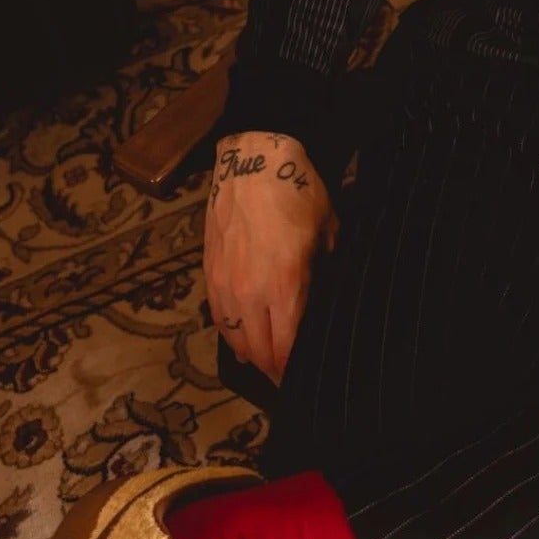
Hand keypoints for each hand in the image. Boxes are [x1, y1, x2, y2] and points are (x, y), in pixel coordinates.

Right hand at [204, 131, 338, 387]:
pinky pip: (219, 317)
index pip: (285, 348)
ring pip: (234, 338)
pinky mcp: (209, 273)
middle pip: (258, 351)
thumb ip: (325, 273)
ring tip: (269, 362)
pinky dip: (232, 333)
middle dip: (274, 368)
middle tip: (289, 376)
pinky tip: (244, 340)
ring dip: (252, 354)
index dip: (292, 370)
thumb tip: (328, 301)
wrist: (255, 158)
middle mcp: (249, 293)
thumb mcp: (329, 233)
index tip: (302, 380)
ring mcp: (224, 285)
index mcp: (283, 286)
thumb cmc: (300, 193)